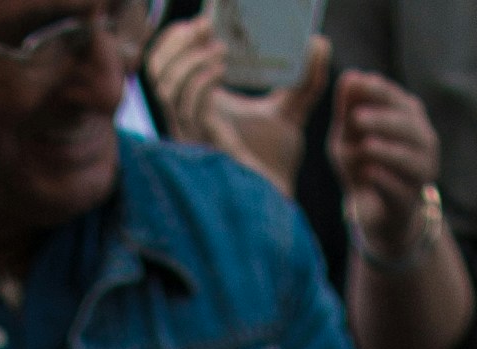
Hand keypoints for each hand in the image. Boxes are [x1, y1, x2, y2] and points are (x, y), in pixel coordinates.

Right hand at [146, 18, 327, 196]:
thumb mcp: (292, 110)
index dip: (175, 38)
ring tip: (221, 48)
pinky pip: (187, 108)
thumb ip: (306, 79)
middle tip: (207, 26)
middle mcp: (187, 120)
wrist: (277, 201)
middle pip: (156, 71)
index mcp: (198, 105)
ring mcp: (190, 135)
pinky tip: (222, 66)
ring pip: (167, 88)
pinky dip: (201, 82)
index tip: (203, 19)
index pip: (166, 65)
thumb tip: (320, 42)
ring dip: (190, 61)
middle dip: (177, 43)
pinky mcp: (200, 148)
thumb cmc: (276, 163)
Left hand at [330, 66, 438, 257]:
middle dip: (382, 120)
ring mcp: (421, 172)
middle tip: (357, 119)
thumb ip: (348, 108)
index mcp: (408, 116)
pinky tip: (369, 173)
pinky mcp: (410, 201)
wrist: (375, 211)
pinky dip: (384, 180)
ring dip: (386, 150)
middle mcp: (422, 140)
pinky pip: (400, 189)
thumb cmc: (362, 162)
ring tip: (365, 146)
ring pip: (409, 157)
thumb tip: (349, 77)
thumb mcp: (348, 134)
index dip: (377, 91)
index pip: (396, 98)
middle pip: (407, 125)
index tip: (357, 83)